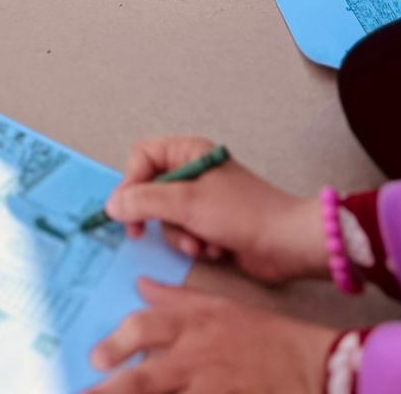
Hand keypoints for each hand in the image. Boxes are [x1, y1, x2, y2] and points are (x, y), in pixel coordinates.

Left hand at [87, 280, 333, 393]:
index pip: (143, 328)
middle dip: (112, 392)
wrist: (316, 364)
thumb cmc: (265, 334)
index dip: (116, 342)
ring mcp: (215, 389)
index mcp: (192, 326)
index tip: (96, 359)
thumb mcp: (218, 306)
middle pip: (145, 379)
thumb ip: (174, 300)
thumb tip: (140, 284)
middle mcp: (197, 359)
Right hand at [103, 136, 326, 283]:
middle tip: (143, 233)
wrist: (288, 244)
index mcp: (188, 152)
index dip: (130, 183)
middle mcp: (193, 171)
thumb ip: (142, 202)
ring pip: (166, 217)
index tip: (127, 209)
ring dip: (180, 235)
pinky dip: (196, 244)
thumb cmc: (241, 214)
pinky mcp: (212, 224)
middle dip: (156, 217)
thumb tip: (111, 206)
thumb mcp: (185, 203)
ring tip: (200, 243)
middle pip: (149, 190)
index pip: (141, 158)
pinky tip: (215, 248)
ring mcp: (203, 199)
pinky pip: (185, 233)